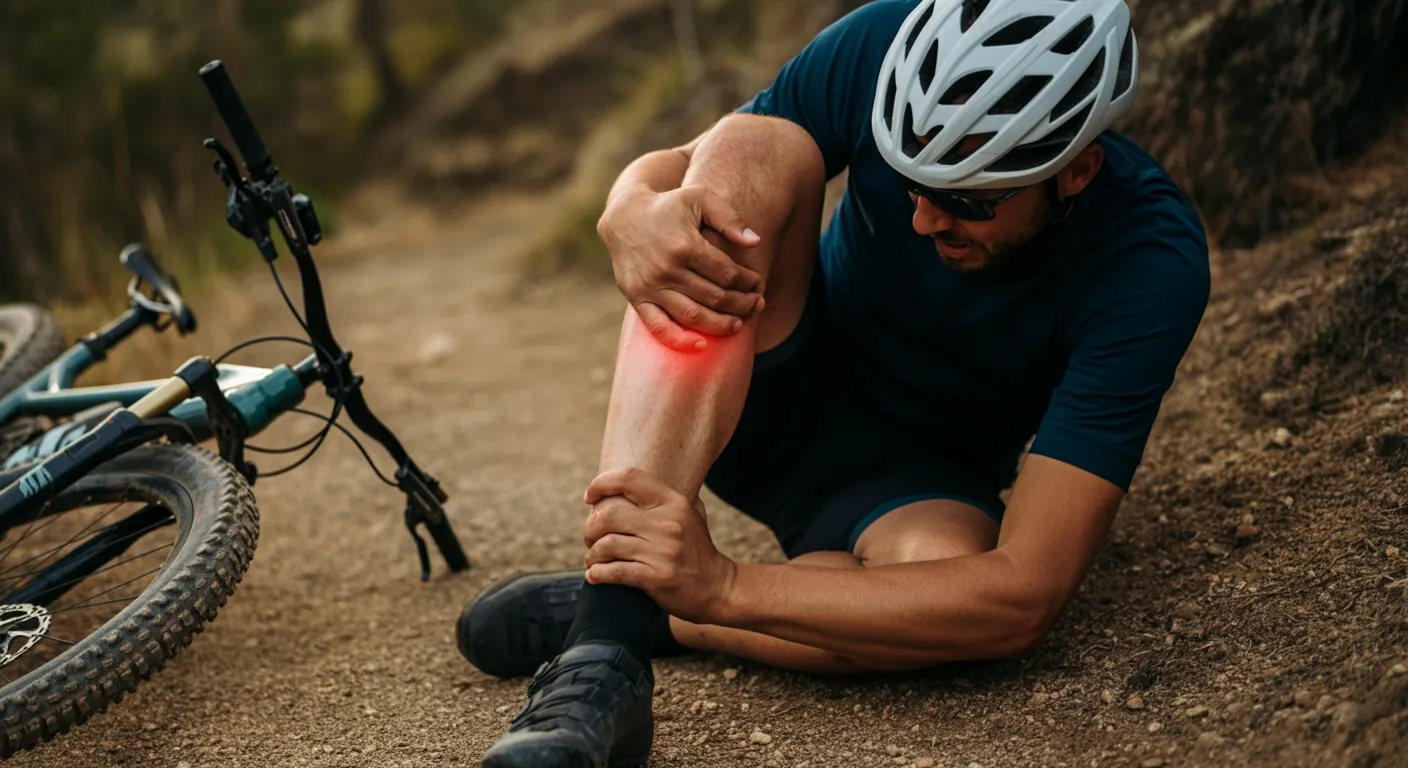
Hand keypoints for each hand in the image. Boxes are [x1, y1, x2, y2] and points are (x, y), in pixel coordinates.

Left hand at [581, 468, 736, 623]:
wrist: (717, 587)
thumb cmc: (696, 550)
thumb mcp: (691, 514)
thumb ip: (667, 497)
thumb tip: (633, 481)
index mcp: (673, 502)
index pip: (629, 478)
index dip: (601, 483)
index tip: (589, 497)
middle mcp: (668, 523)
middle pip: (610, 514)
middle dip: (590, 528)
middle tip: (590, 538)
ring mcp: (663, 551)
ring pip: (608, 545)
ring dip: (593, 554)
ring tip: (594, 560)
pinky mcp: (657, 577)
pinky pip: (616, 572)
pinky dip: (598, 574)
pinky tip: (595, 576)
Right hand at [598, 183, 765, 350]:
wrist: (624, 216)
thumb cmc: (668, 206)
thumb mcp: (699, 197)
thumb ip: (729, 217)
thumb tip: (755, 241)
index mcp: (686, 245)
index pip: (727, 274)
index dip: (747, 282)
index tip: (757, 284)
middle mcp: (667, 269)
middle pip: (714, 297)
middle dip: (742, 304)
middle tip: (756, 305)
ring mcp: (650, 286)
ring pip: (693, 315)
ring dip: (721, 324)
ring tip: (738, 324)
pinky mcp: (636, 297)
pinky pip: (658, 326)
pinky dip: (679, 339)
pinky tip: (701, 345)